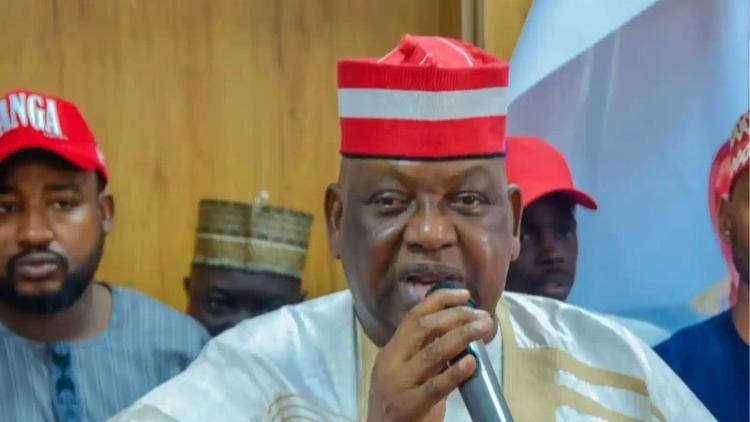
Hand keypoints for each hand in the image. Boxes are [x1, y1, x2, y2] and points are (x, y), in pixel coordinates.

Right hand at [366, 289, 494, 421]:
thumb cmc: (399, 404)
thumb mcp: (404, 373)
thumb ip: (424, 354)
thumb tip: (458, 332)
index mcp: (391, 351)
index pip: (414, 317)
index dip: (439, 301)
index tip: (464, 294)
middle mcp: (392, 362)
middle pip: (424, 328)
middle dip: (456, 316)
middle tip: (481, 315)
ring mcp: (399, 384)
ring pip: (432, 353)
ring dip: (462, 336)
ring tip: (483, 328)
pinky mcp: (409, 406)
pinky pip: (434, 387)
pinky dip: (454, 373)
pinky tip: (471, 363)